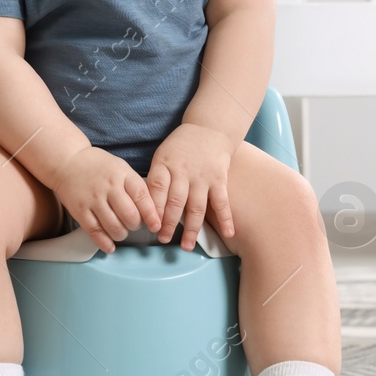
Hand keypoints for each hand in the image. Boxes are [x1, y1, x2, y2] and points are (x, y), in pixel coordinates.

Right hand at [52, 146, 161, 254]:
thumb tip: (151, 210)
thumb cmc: (98, 166)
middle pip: (129, 215)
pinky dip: (104, 242)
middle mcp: (108, 187)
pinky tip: (110, 246)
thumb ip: (134, 186)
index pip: (142, 196)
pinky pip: (95, 231)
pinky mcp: (79, 210)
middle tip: (134, 224)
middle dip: (136, 225)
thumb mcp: (121, 167)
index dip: (151, 214)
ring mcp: (93, 199)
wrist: (67, 161)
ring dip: (122, 234)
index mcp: (122, 174)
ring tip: (121, 232)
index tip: (156, 225)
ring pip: (114, 226)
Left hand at [147, 124, 235, 250]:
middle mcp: (183, 171)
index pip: (157, 189)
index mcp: (165, 164)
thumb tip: (147, 209)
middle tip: (163, 239)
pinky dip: (226, 218)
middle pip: (175, 201)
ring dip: (191, 228)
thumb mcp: (162, 156)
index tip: (150, 226)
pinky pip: (222, 202)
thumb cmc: (180, 147)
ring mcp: (202, 176)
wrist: (209, 128)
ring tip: (186, 246)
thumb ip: (157, 179)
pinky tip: (228, 234)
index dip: (153, 209)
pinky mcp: (219, 179)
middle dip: (168, 223)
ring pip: (196, 206)